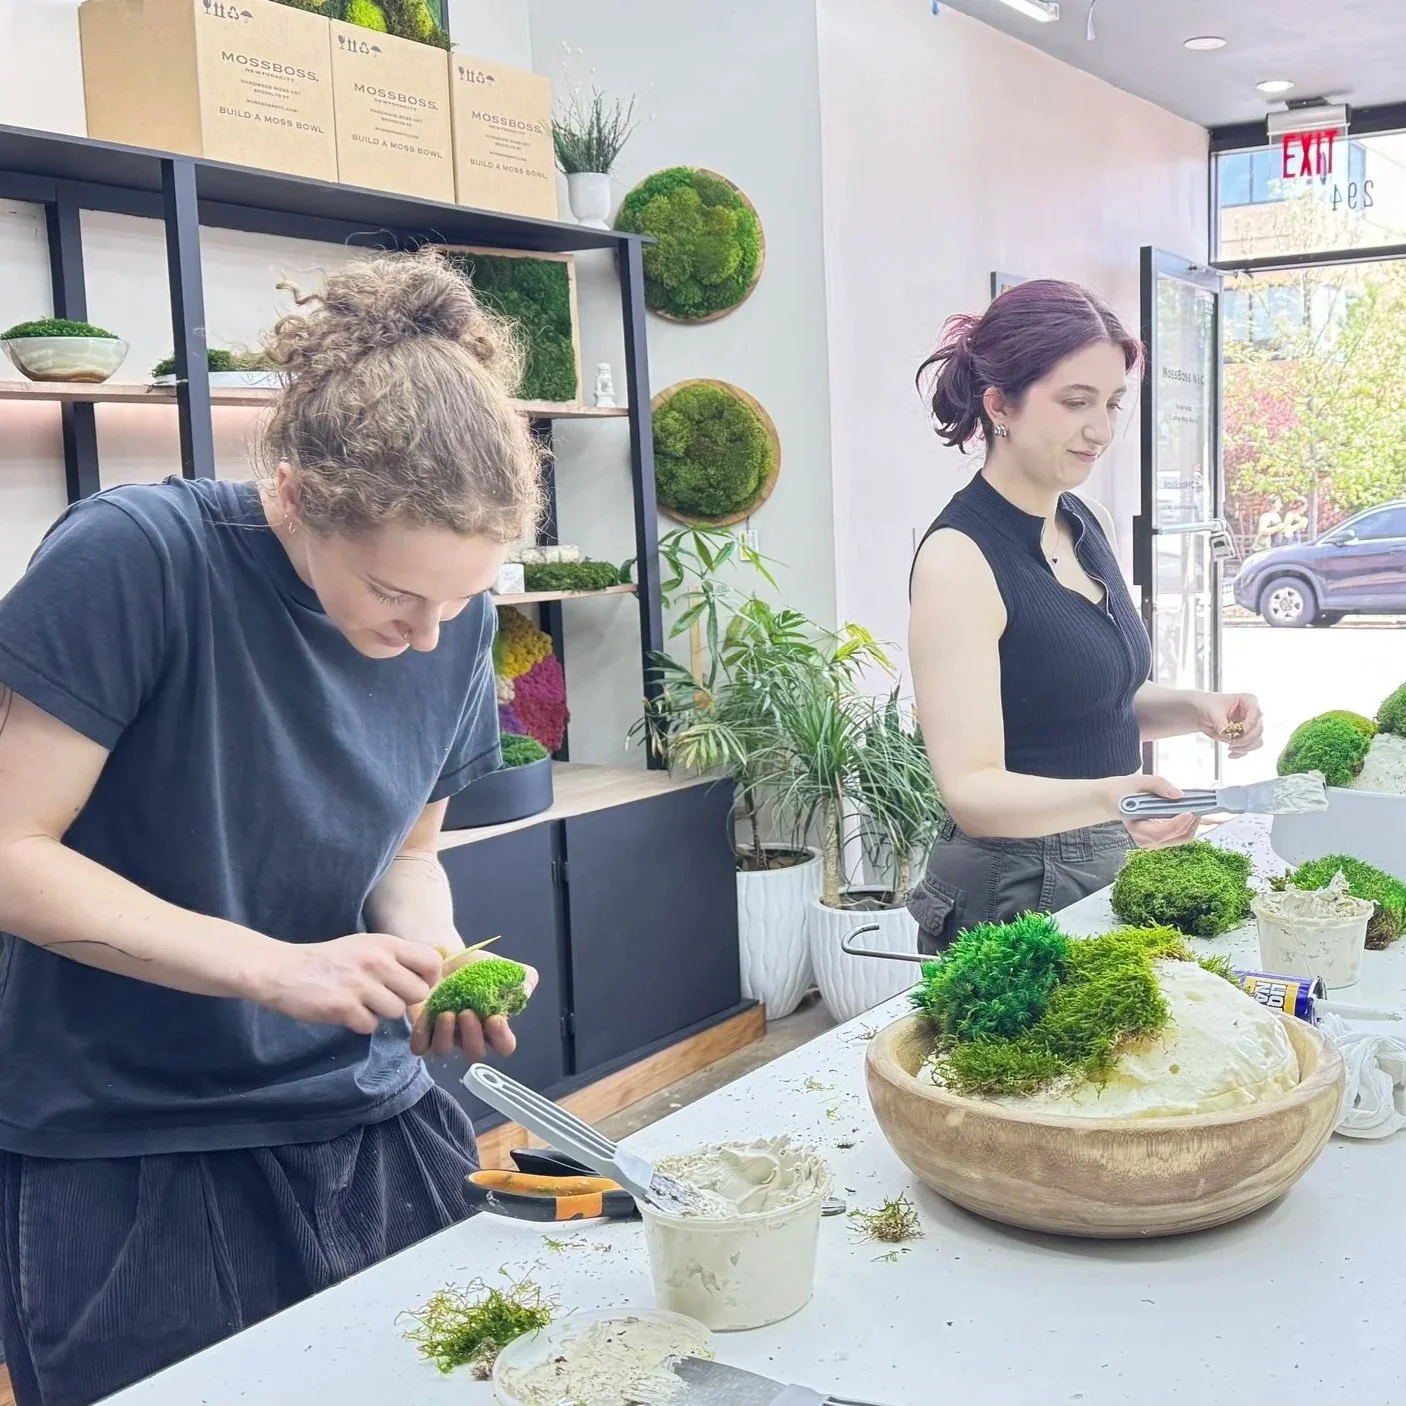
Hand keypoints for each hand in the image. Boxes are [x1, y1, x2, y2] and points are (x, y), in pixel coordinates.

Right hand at [252, 932, 443, 1034]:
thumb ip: (396, 958)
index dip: (428, 979)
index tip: (413, 984)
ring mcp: (360, 985)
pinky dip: (360, 1023)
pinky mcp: (342, 1007)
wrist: (284, 970)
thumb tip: (428, 978)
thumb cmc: (331, 960)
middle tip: (382, 996)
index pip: (431, 962)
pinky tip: (346, 1011)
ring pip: (396, 1012)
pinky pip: (370, 1025)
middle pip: (418, 993)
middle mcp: (376, 961)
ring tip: (361, 1002)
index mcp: (385, 944)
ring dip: (381, 1013)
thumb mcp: (366, 946)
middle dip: (404, 999)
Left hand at [409, 945, 539, 1061]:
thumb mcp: (504, 968)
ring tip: (446, 1013)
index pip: (504, 1045)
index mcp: (492, 1026)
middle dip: (472, 1036)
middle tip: (467, 1012)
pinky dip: (422, 1036)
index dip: (501, 1038)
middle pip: (474, 1053)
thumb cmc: (477, 968)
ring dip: (446, 1036)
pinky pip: (420, 1047)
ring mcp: (445, 1036)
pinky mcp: (423, 1032)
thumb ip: (523, 978)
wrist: (445, 958)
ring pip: (445, 1051)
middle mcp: (469, 1036)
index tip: (495, 1018)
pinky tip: (426, 1017)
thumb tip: (525, 991)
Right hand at [1110, 772, 1200, 850]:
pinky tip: (1198, 815)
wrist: (1112, 799)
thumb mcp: (1137, 781)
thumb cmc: (1122, 791)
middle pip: (1175, 838)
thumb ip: (1158, 785)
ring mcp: (1153, 841)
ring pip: (1181, 839)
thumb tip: (1179, 794)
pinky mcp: (1160, 839)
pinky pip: (1180, 836)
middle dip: (1191, 824)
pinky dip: (1191, 826)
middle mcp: (1144, 839)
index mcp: (1135, 826)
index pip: (1159, 833)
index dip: (1177, 824)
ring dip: (1194, 825)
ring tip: (1201, 809)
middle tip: (1201, 807)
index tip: (1190, 811)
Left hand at [1194, 692, 1263, 758]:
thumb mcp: (1212, 710)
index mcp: (1248, 701)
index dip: (1251, 723)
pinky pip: (1248, 748)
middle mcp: (1252, 714)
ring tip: (1231, 747)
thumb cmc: (1208, 705)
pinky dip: (1241, 753)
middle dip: (1246, 739)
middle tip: (1232, 742)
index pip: (1256, 713)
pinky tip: (1230, 754)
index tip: (1242, 730)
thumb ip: (1220, 721)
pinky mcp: (1244, 737)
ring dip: (1245, 747)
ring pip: (1257, 740)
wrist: (1201, 713)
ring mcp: (1249, 726)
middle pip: (1258, 730)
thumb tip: (1224, 731)